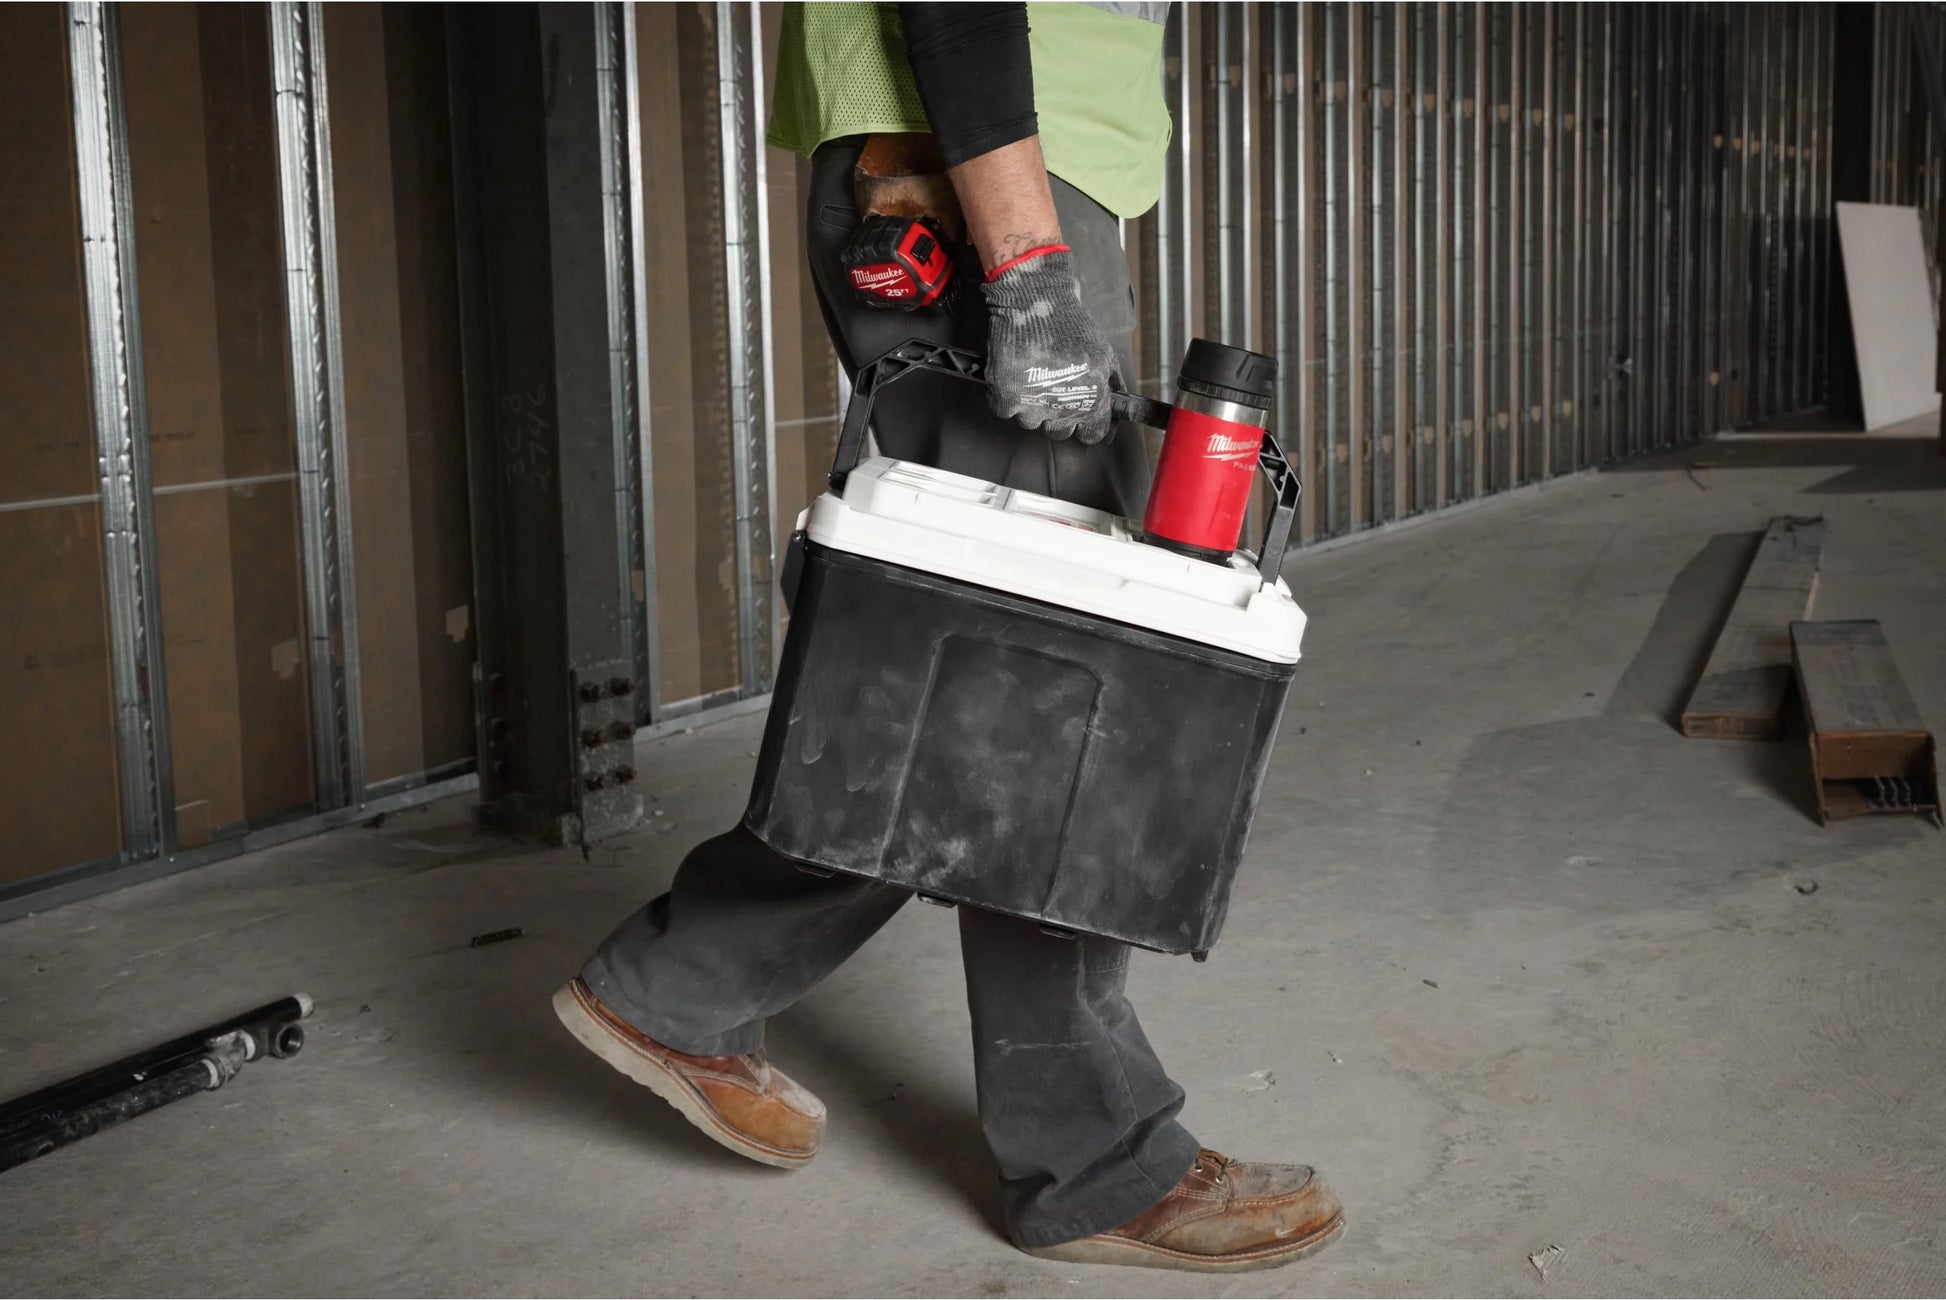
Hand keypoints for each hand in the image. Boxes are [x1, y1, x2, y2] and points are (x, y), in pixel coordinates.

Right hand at [980, 246, 1119, 444]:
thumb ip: (1110, 382)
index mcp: (1091, 401)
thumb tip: (1116, 402)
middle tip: (1050, 388)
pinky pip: (1004, 409)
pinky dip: (1005, 395)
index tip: (1079, 417)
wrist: (1034, 303)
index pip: (1093, 434)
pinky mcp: (1006, 399)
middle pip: (1058, 431)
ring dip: (1029, 404)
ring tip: (1029, 376)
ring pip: (1030, 421)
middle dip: (1055, 414)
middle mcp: (1063, 409)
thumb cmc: (1071, 324)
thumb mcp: (1103, 352)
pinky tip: (1011, 373)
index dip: (1085, 426)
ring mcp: (1032, 407)